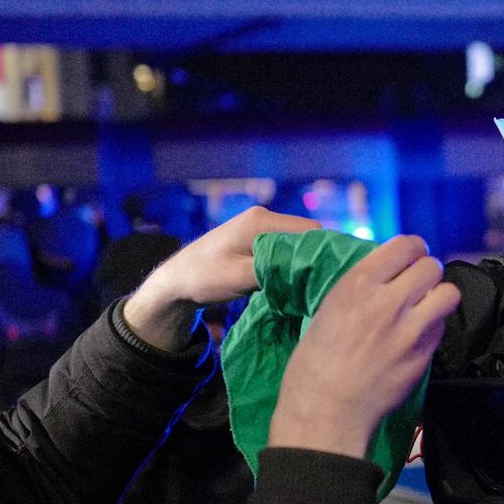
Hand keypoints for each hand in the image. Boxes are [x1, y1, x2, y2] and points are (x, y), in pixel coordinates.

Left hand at [122, 206, 320, 348]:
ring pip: (296, 243)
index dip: (322, 253)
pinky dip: (290, 263)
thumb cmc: (204, 278)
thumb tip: (307, 272)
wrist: (176, 280)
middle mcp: (263, 218)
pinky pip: (285, 248)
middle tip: (317, 285)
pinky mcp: (256, 239)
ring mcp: (260, 227)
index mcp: (261, 221)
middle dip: (313, 258)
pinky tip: (288, 281)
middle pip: (307, 235)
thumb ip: (274, 271)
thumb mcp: (241, 278)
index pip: (310, 231)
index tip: (327, 277)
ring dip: (300, 262)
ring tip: (303, 285)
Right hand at [270, 235, 460, 459]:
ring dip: (439, 296)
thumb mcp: (328, 311)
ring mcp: (410, 329)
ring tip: (426, 306)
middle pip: (431, 266)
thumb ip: (360, 291)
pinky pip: (441, 326)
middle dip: (427, 272)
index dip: (413, 250)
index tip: (411, 257)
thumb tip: (383, 279)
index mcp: (357, 285)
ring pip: (448, 293)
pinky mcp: (423, 354)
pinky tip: (418, 335)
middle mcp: (387, 301)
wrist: (326, 412)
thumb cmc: (313, 367)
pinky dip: (434, 326)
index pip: (405, 245)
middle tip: (419, 284)